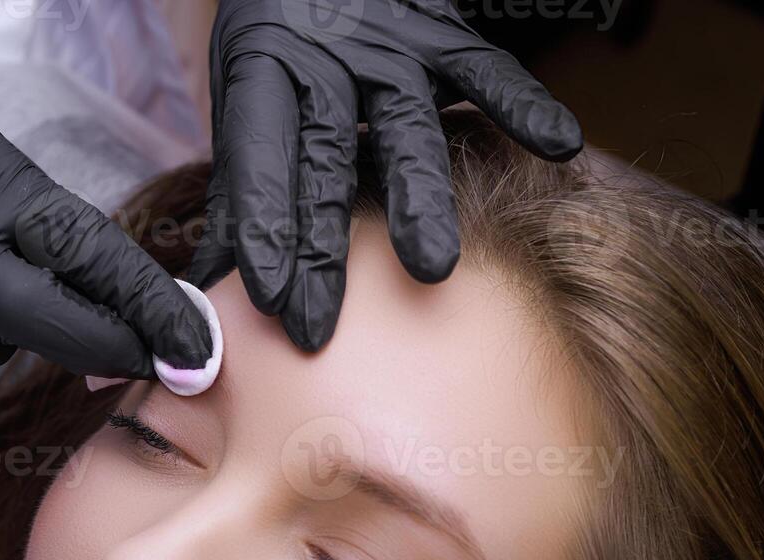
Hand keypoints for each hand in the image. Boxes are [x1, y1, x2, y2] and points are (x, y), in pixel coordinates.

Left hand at [191, 0, 583, 350]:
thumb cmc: (282, 46)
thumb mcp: (244, 100)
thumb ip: (238, 190)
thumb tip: (204, 285)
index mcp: (262, 76)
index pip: (258, 163)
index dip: (261, 230)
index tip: (267, 296)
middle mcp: (324, 62)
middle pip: (324, 164)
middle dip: (322, 249)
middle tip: (319, 322)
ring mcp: (388, 49)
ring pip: (406, 129)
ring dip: (418, 200)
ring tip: (429, 269)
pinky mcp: (442, 34)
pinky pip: (487, 70)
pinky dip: (523, 104)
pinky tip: (558, 143)